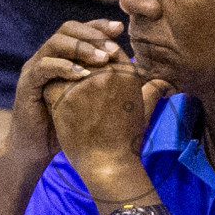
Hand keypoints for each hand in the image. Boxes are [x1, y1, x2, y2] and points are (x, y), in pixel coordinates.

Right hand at [8, 19, 129, 164]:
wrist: (39, 149)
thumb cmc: (71, 128)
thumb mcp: (102, 104)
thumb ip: (130, 91)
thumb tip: (164, 83)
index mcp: (66, 56)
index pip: (83, 30)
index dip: (101, 26)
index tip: (121, 29)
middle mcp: (49, 56)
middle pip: (68, 29)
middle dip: (93, 35)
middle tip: (113, 47)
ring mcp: (35, 68)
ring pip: (55, 43)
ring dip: (80, 48)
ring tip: (102, 59)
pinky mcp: (27, 83)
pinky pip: (43, 67)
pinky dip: (63, 67)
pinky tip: (82, 75)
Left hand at [47, 58, 172, 205]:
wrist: (109, 165)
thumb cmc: (127, 141)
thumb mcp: (143, 111)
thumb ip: (151, 91)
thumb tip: (164, 83)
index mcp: (126, 72)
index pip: (106, 49)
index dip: (96, 58)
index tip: (92, 76)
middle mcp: (106, 72)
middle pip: (85, 54)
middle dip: (78, 68)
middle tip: (78, 93)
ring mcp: (84, 82)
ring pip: (65, 66)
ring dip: (63, 80)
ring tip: (69, 101)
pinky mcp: (64, 95)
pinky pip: (50, 83)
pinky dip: (51, 95)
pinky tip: (58, 110)